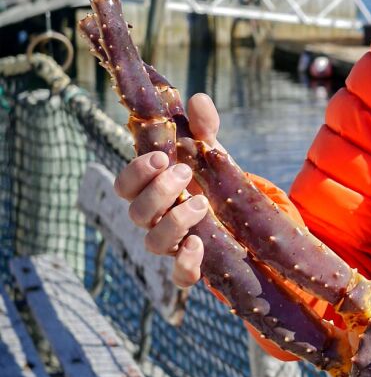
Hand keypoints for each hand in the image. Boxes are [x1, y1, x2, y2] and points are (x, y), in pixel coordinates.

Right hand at [113, 93, 221, 288]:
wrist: (239, 212)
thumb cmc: (210, 176)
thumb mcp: (209, 150)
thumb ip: (203, 127)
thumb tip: (198, 99)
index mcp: (151, 188)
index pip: (125, 185)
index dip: (136, 173)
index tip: (161, 158)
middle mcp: (154, 218)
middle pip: (136, 212)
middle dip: (158, 192)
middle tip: (184, 172)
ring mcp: (171, 243)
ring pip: (154, 242)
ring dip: (174, 222)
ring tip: (201, 203)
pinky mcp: (191, 264)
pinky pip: (179, 276)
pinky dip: (185, 264)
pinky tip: (199, 244)